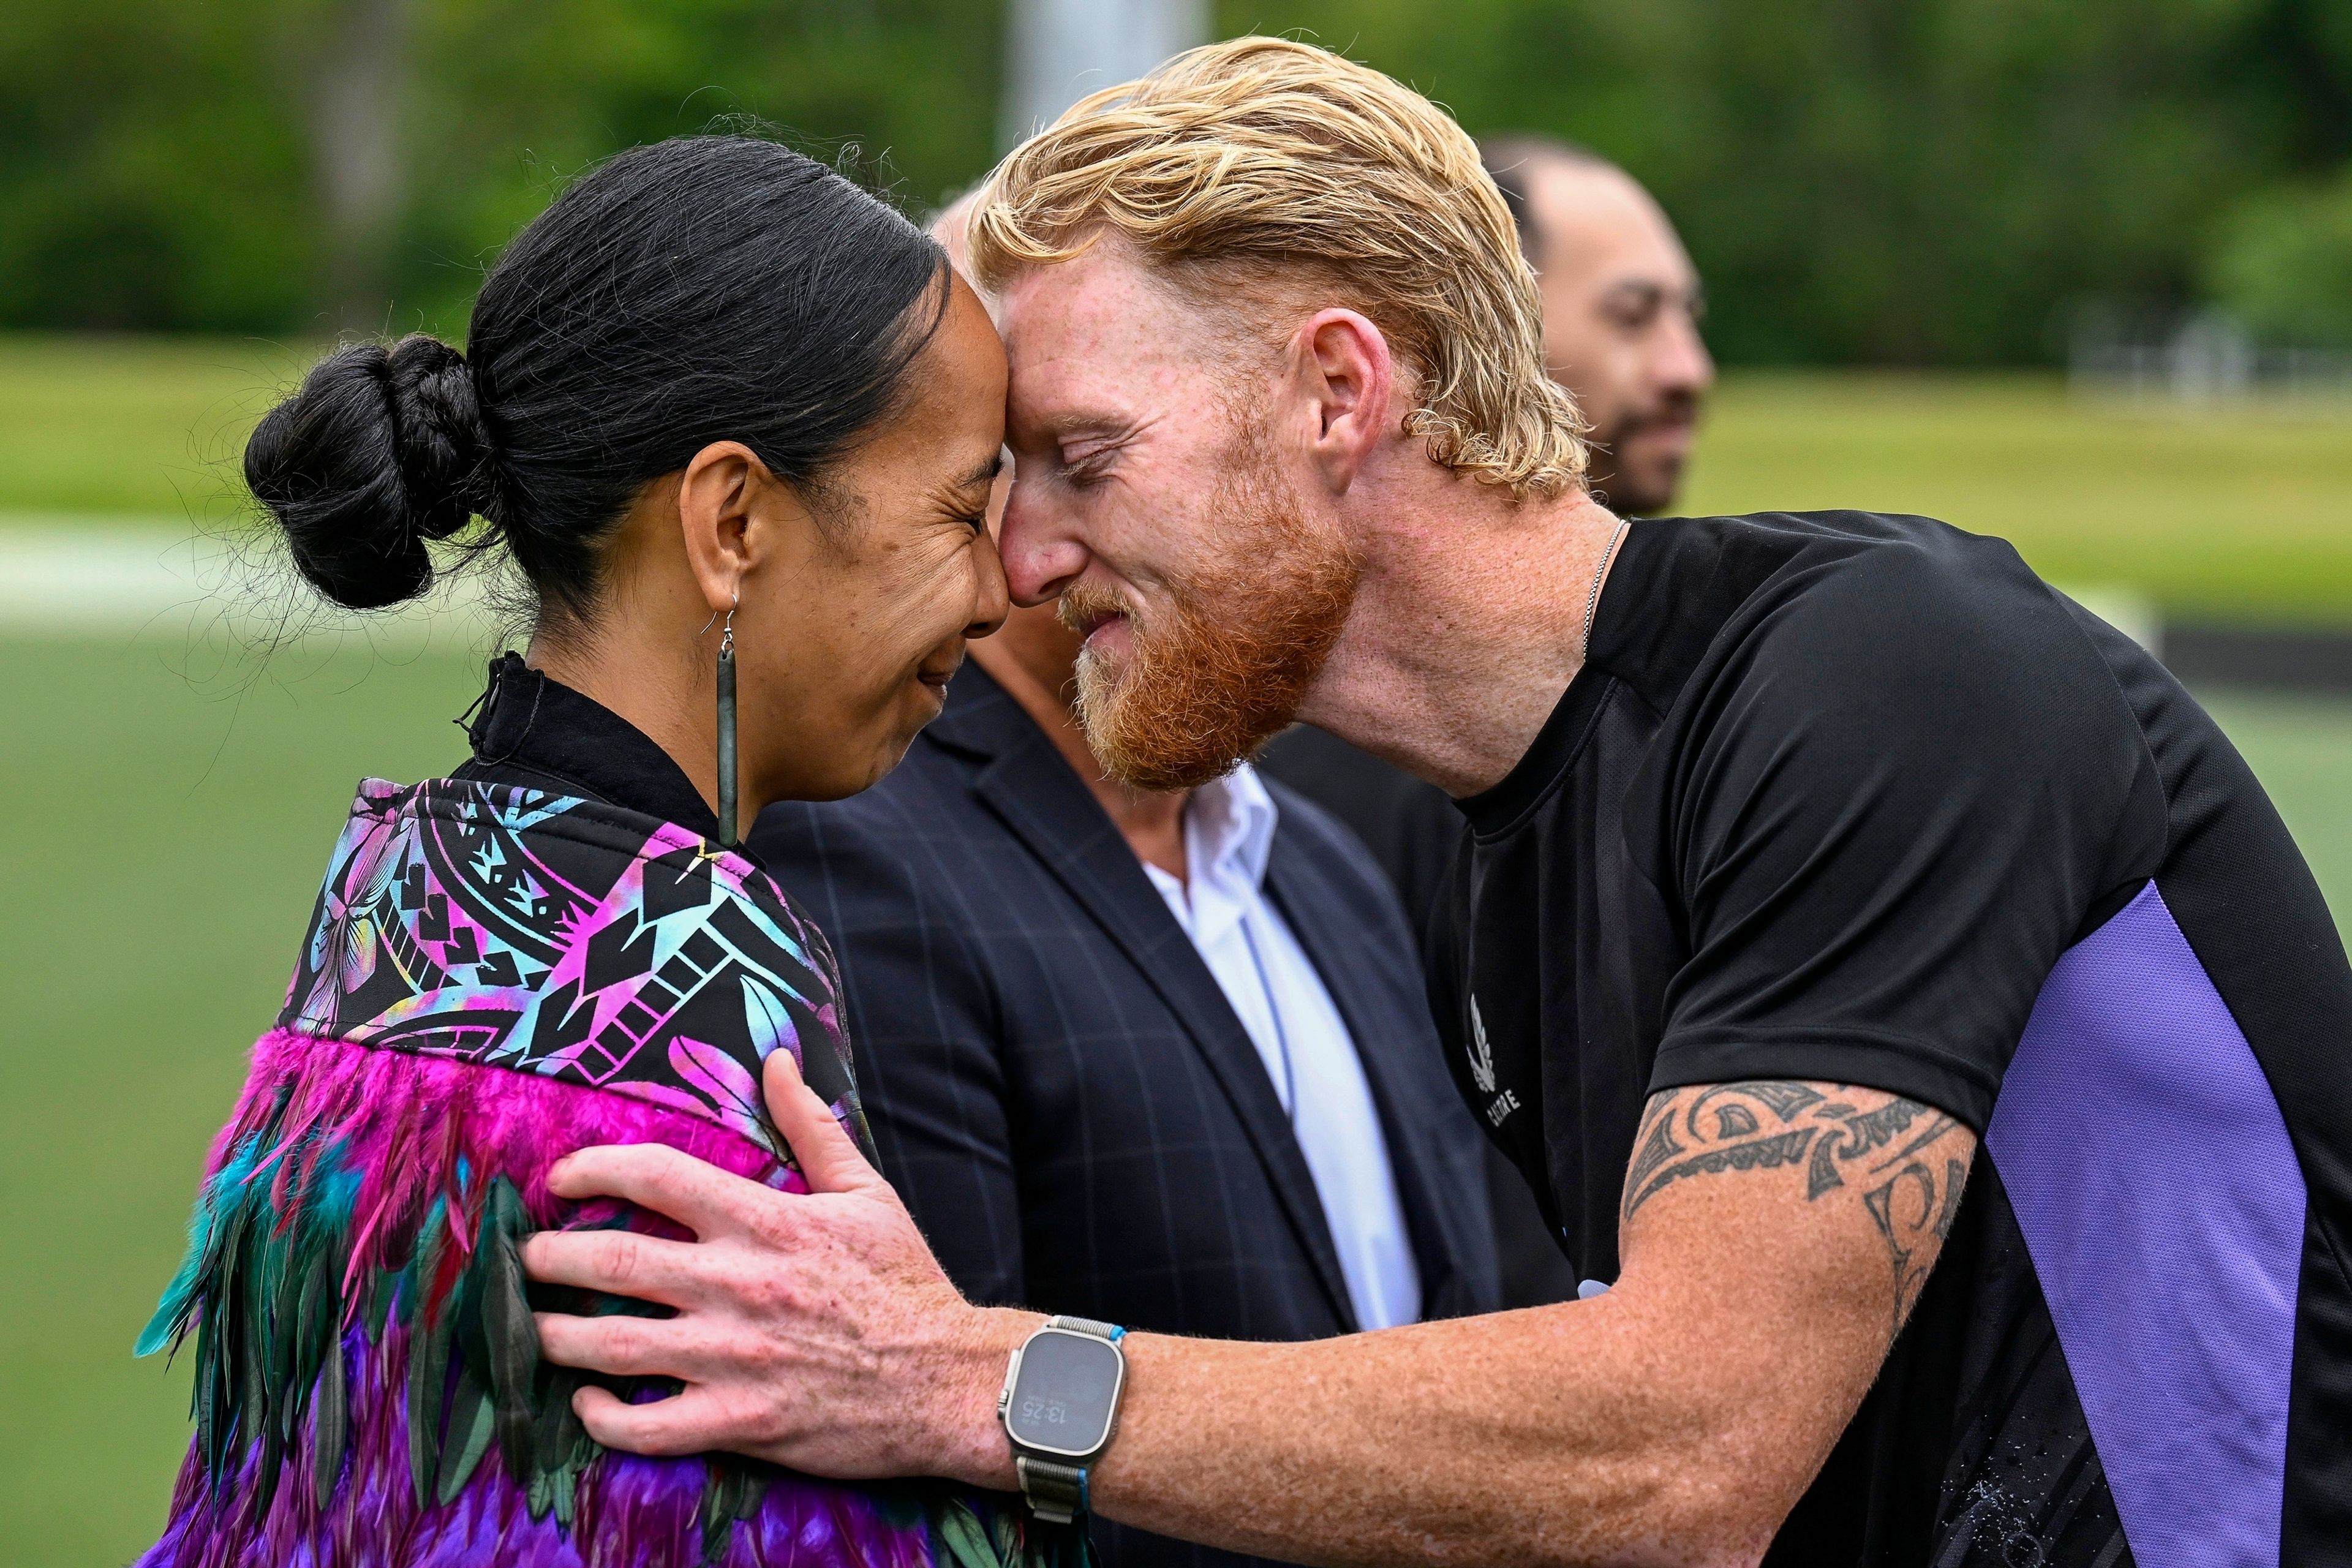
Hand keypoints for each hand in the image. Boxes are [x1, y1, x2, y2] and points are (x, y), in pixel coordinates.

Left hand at [522, 1050, 1033, 1482]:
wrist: (950, 1381)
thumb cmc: (906, 1283)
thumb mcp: (867, 1191)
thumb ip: (811, 1126)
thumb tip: (779, 1060)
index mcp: (767, 1222)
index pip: (656, 1176)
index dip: (593, 1169)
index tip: (561, 1180)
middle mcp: (739, 1286)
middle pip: (611, 1264)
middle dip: (550, 1260)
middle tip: (528, 1260)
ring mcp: (734, 1359)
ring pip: (611, 1346)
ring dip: (556, 1337)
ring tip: (538, 1327)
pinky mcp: (739, 1422)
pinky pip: (646, 1426)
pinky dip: (602, 1416)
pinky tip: (588, 1401)